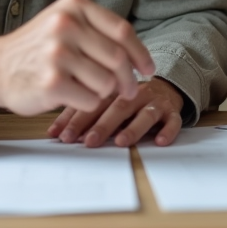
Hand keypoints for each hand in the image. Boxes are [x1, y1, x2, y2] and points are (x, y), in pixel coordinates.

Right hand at [0, 0, 155, 114]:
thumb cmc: (37, 48)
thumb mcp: (64, 22)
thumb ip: (98, 31)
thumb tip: (138, 57)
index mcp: (74, 6)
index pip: (122, 31)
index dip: (141, 53)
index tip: (148, 69)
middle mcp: (65, 25)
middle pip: (118, 58)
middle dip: (128, 80)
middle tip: (128, 90)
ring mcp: (57, 53)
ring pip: (107, 82)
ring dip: (104, 92)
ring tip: (88, 89)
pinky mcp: (52, 83)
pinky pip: (90, 100)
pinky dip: (88, 103)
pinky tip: (74, 97)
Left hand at [47, 77, 184, 147]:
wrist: (164, 86)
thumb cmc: (126, 98)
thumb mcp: (104, 101)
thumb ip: (80, 113)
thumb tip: (53, 133)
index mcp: (113, 90)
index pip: (94, 103)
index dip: (78, 120)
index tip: (64, 137)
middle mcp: (133, 93)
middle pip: (117, 107)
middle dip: (103, 125)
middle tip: (89, 142)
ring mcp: (154, 101)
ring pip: (145, 113)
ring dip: (133, 128)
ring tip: (121, 142)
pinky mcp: (172, 110)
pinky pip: (173, 120)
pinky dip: (168, 130)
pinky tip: (159, 141)